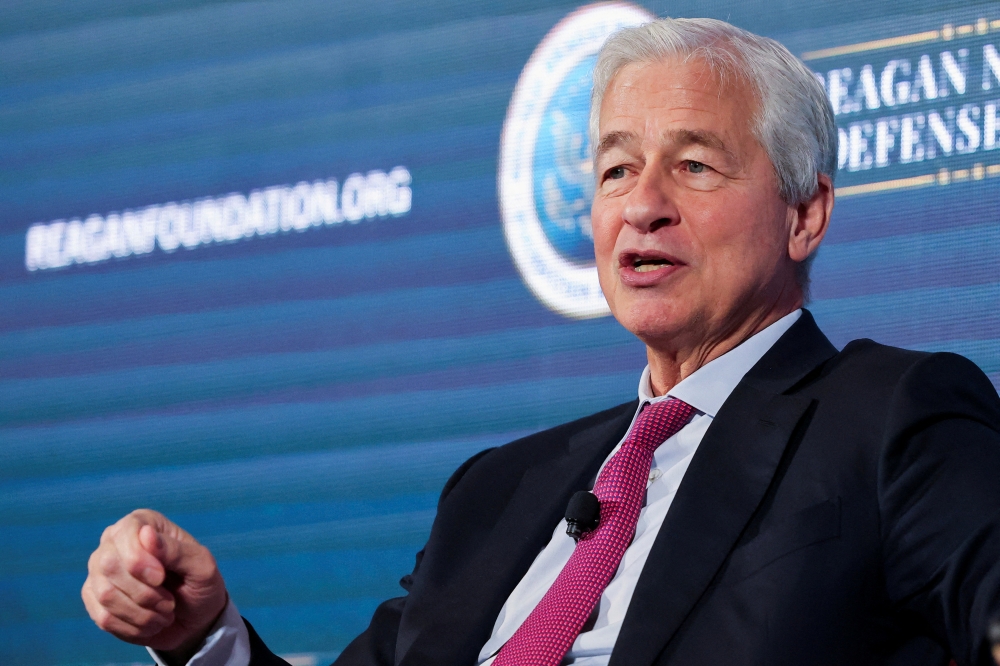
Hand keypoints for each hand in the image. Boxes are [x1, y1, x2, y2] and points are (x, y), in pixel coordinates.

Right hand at [82, 509, 227, 661]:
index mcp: (143, 523)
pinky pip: (103, 617)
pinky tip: (150, 624)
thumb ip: (176, 549)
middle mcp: (114, 541)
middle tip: (169, 603)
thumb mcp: (201, 565)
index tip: (161, 578)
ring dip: (141, 613)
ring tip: (164, 615)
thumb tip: (146, 533)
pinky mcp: (94, 598)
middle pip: (109, 565)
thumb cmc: (200, 583)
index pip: (126, 533)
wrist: (194, 617)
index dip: (139, 560)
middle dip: (143, 592)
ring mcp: (100, 570)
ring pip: (105, 594)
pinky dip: (131, 627)